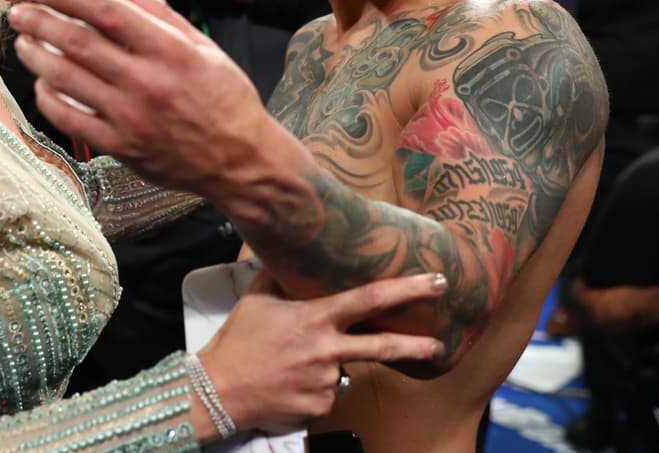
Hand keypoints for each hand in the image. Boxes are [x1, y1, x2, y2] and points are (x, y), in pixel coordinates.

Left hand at [9, 0, 280, 196]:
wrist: (240, 159)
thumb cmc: (225, 98)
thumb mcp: (202, 46)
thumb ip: (158, 11)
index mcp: (170, 50)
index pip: (106, 11)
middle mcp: (147, 81)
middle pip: (78, 43)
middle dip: (40, 22)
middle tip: (18, 11)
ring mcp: (132, 117)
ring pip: (67, 80)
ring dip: (37, 57)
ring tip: (23, 43)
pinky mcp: (122, 148)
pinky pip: (72, 120)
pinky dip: (49, 100)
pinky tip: (42, 85)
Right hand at [200, 270, 445, 435]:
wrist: (219, 389)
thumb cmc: (238, 340)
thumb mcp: (256, 299)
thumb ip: (279, 276)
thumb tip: (289, 252)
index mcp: (315, 319)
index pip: (369, 299)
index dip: (405, 289)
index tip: (434, 282)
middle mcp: (327, 350)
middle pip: (383, 347)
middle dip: (416, 345)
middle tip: (440, 344)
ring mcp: (326, 382)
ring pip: (341, 370)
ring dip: (327, 365)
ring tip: (291, 366)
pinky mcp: (321, 407)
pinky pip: (326, 394)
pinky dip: (313, 388)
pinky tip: (288, 384)